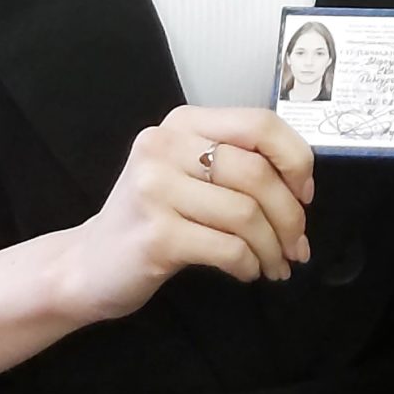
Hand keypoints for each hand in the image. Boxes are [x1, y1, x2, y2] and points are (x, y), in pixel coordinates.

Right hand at [57, 107, 316, 323]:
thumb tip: (303, 189)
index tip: (304, 195)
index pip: (260, 124)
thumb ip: (238, 164)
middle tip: (297, 245)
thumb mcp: (190, 174)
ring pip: (247, 214)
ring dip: (273, 247)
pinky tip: (248, 271)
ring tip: (276, 264)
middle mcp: (164, 147)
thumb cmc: (152, 218)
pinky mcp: (156, 236)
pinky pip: (228, 248)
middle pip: (258, 173)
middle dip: (290, 215)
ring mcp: (155, 190)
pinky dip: (249, 264)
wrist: (88, 264)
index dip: (296, 160)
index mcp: (182, 123)